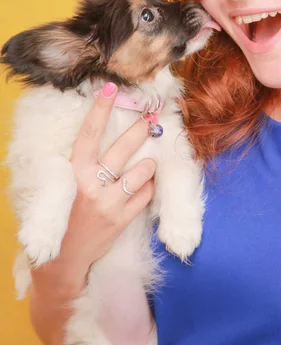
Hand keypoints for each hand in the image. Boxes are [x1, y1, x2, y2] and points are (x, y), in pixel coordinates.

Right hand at [58, 82, 155, 289]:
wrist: (66, 256)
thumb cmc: (69, 212)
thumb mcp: (71, 183)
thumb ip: (88, 162)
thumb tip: (112, 132)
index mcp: (74, 172)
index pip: (88, 134)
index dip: (100, 109)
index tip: (111, 87)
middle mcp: (90, 185)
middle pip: (121, 150)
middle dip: (139, 131)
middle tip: (150, 119)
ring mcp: (108, 203)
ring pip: (141, 173)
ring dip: (148, 165)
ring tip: (147, 162)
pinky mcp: (122, 219)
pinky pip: (146, 194)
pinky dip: (148, 187)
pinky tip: (144, 186)